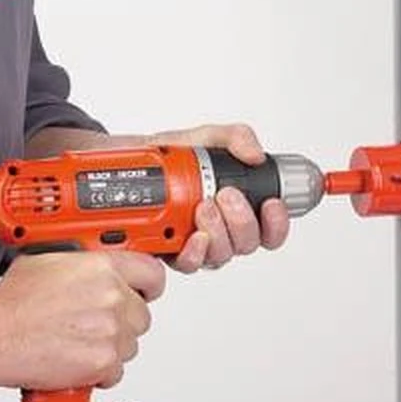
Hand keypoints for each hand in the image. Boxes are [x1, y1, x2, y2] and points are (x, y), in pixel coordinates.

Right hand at [0, 251, 165, 389]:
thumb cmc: (12, 302)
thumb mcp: (51, 261)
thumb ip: (88, 264)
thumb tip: (104, 269)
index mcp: (102, 267)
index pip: (153, 274)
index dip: (149, 286)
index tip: (145, 293)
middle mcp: (112, 297)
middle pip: (143, 315)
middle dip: (123, 322)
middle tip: (94, 325)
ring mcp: (110, 331)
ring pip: (130, 345)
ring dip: (110, 348)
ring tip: (77, 343)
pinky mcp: (103, 362)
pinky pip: (117, 371)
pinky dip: (99, 372)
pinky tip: (75, 360)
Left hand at [145, 123, 290, 271]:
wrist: (123, 162)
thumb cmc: (167, 156)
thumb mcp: (204, 137)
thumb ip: (235, 138)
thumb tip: (256, 155)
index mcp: (236, 208)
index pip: (269, 229)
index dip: (277, 223)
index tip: (271, 204)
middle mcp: (220, 231)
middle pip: (247, 244)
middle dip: (242, 221)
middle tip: (227, 196)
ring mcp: (197, 244)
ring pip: (222, 255)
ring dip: (218, 232)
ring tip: (204, 207)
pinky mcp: (171, 253)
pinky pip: (190, 264)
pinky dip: (195, 252)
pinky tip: (192, 236)